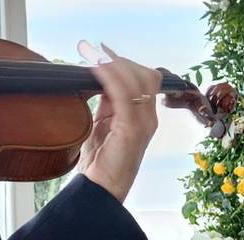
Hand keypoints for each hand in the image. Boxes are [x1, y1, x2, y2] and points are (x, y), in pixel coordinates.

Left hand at [76, 45, 161, 202]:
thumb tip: (100, 79)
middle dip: (120, 61)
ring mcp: (143, 124)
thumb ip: (107, 103)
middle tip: (95, 52)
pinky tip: (96, 71)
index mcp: (144, 116)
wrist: (101, 192)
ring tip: (95, 58)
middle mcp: (148, 117)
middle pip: (144, 75)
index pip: (144, 79)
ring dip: (114, 66)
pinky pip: (124, 96)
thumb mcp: (103, 125)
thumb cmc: (100, 163)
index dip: (125, 63)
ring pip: (137, 81)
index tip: (103, 51)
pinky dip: (110, 79)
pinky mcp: (132, 130)